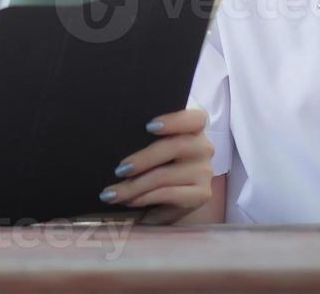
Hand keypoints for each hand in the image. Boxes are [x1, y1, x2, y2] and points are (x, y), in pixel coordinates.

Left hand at [99, 108, 214, 223]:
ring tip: (114, 193)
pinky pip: (169, 194)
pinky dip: (145, 197)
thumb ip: (145, 139)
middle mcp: (204, 146)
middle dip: (144, 159)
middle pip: (176, 147)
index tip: (149, 126)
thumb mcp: (151, 147)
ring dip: (135, 185)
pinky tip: (130, 200)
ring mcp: (205, 171)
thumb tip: (116, 138)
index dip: (174, 120)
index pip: (194, 118)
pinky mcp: (202, 194)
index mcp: (193, 127)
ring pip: (166, 175)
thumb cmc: (153, 164)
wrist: (165, 200)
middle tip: (119, 170)